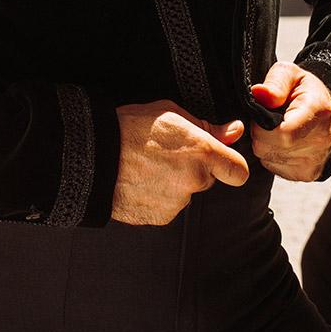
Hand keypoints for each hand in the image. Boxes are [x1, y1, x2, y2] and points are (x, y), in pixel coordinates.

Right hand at [113, 100, 249, 224]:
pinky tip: (140, 181)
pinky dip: (157, 197)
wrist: (91, 157)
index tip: (223, 162)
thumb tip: (234, 130)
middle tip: (167, 155)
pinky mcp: (158, 217)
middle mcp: (193, 181)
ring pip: (185, 194)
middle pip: (207, 180)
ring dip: (173, 184)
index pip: (238, 171)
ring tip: (147, 167)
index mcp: (202, 153)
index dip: (232, 167)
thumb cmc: (129, 128)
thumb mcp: (170, 114)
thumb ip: (208, 127)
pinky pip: (166, 207)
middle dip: (194, 170)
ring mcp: (176, 203)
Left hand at [250, 61, 330, 181]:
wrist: (326, 111)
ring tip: (277, 129)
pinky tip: (282, 143)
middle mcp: (321, 141)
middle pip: (271, 148)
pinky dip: (272, 156)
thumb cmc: (304, 90)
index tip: (264, 114)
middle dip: (260, 134)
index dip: (262, 126)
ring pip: (269, 159)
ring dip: (265, 145)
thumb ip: (275, 82)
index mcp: (319, 112)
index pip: (284, 133)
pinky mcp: (308, 173)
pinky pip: (275, 168)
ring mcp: (316, 161)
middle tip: (268, 120)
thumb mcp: (290, 74)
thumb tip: (259, 93)